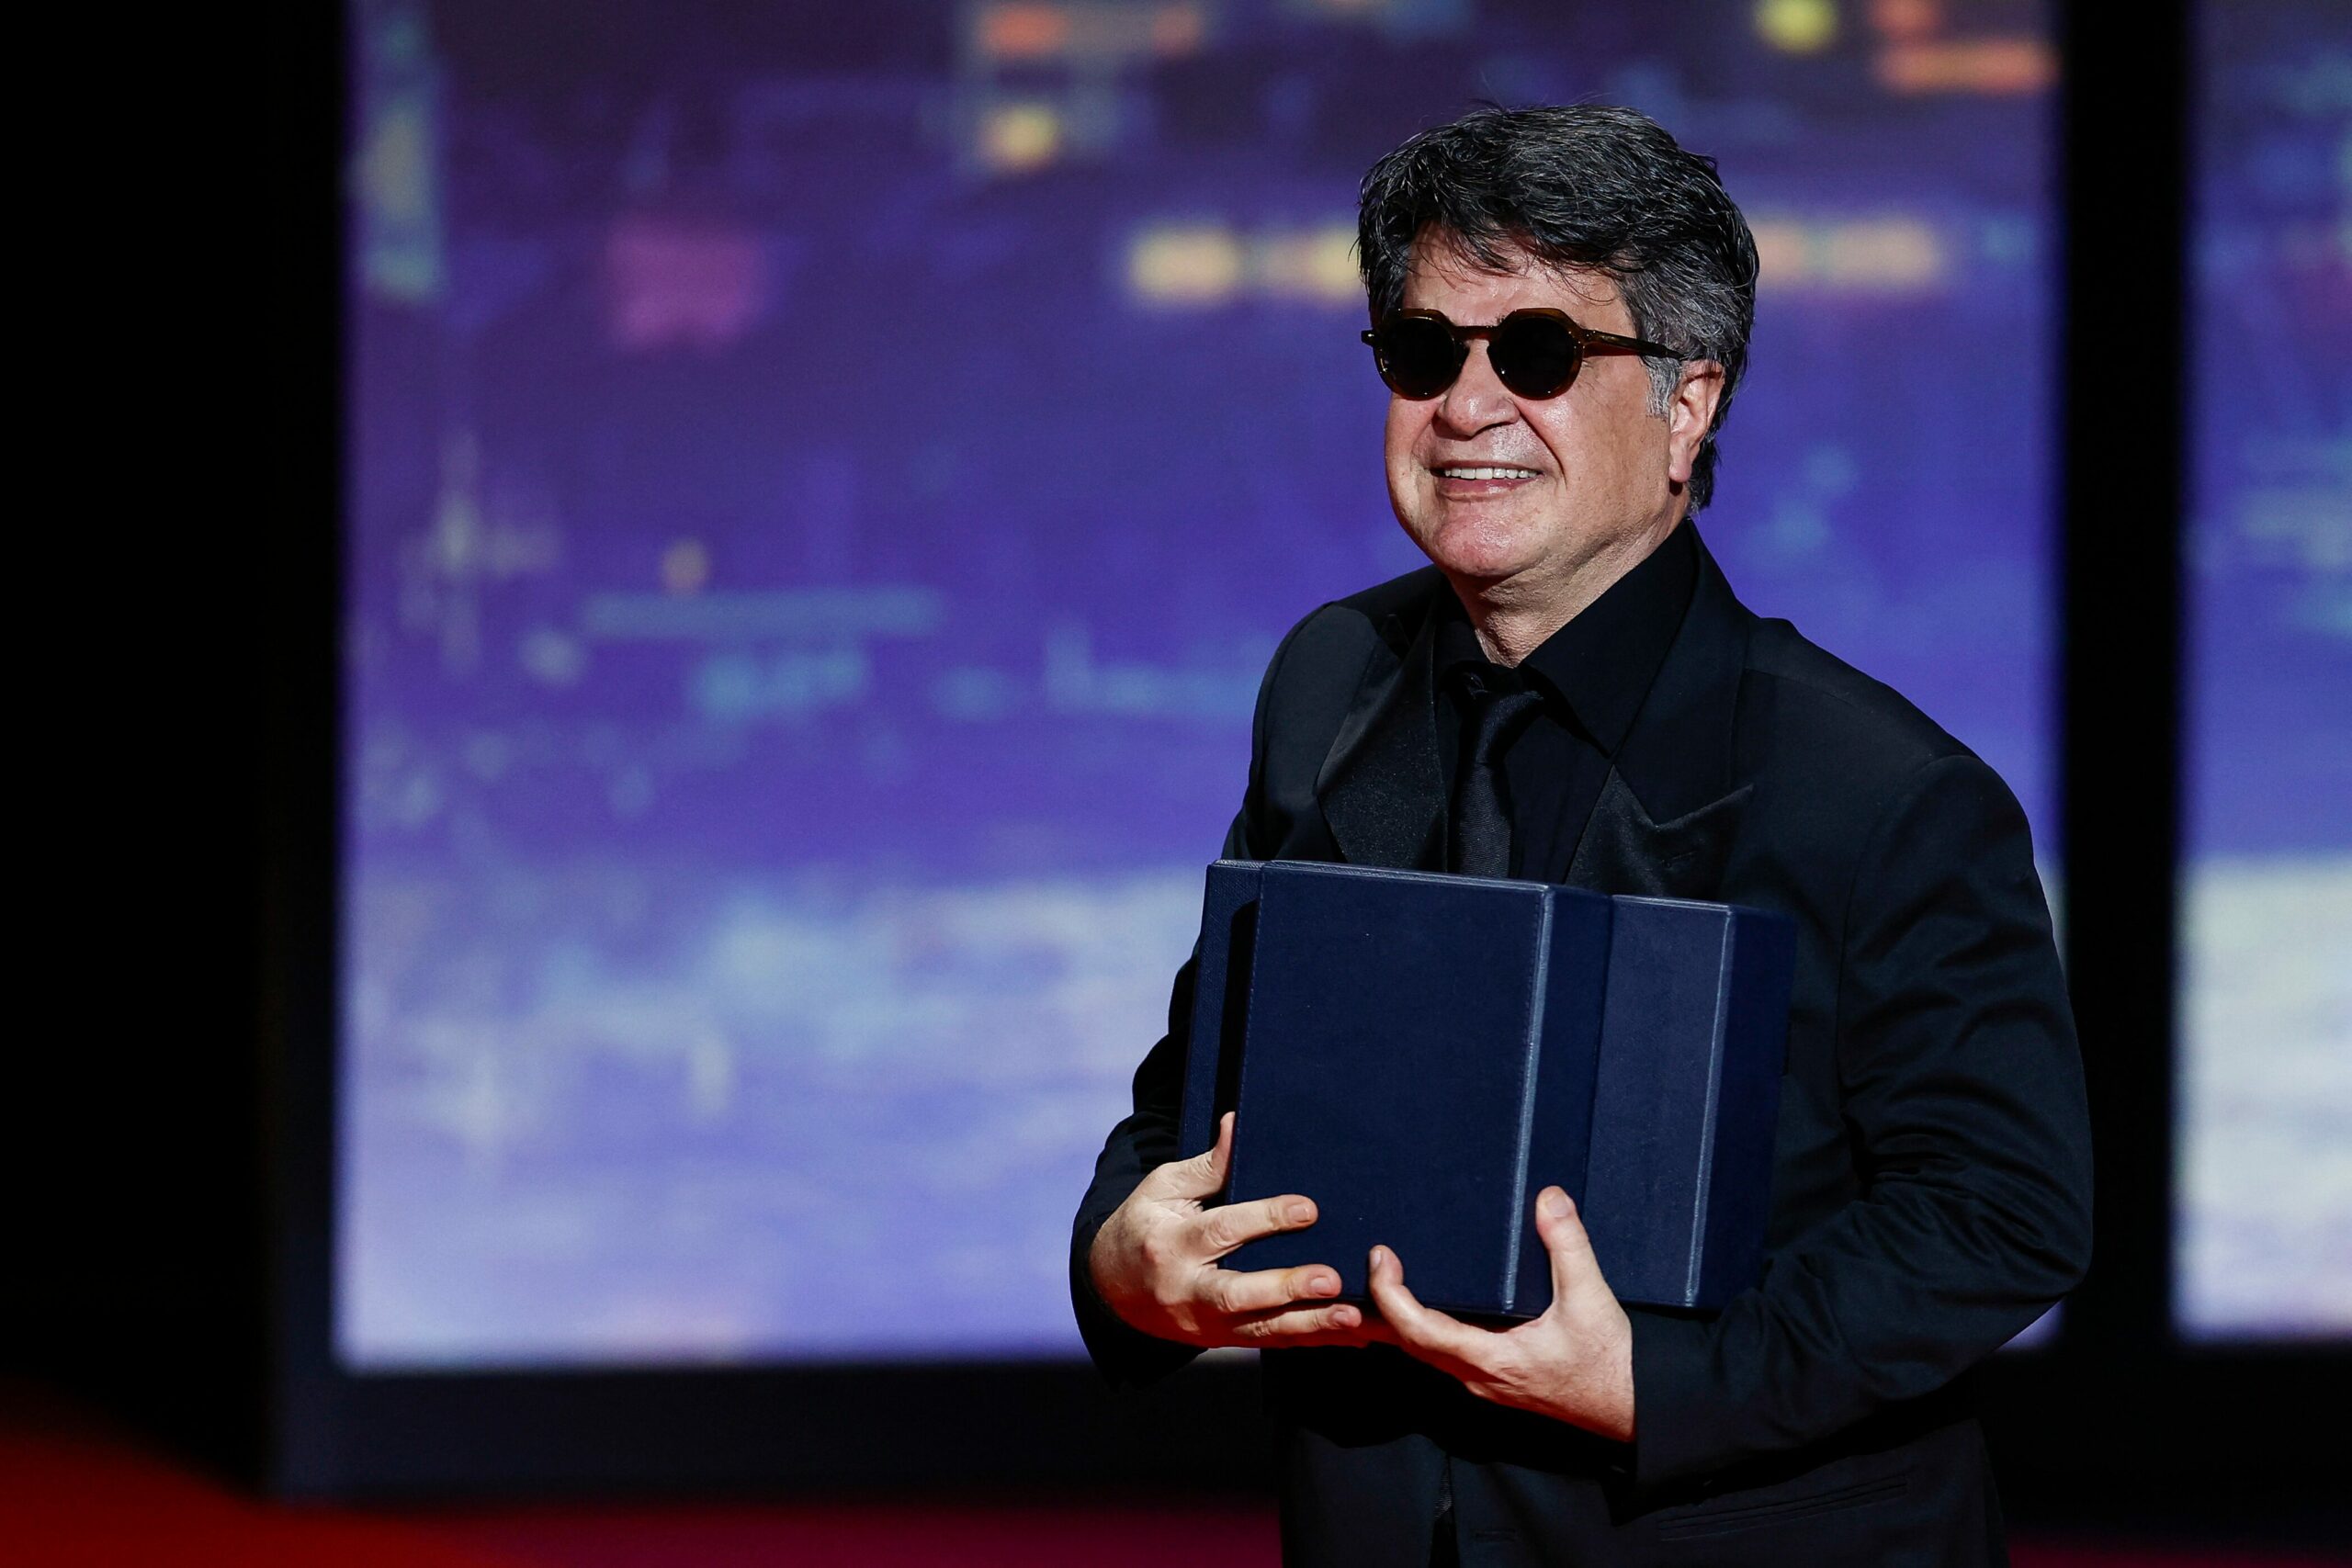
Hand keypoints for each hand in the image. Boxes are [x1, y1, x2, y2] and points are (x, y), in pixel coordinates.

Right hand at [1089, 1113, 1377, 1348]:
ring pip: (1261, 1330)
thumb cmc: (1146, 1224)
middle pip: (1237, 1294)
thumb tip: (1236, 1123)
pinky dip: (1312, 1341)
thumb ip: (1208, 1164)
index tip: (1307, 1209)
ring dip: (1310, 1325)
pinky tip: (1352, 1335)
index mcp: (1171, 1243)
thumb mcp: (1165, 1188)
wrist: (1114, 1286)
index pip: (1221, 1231)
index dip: (1264, 1218)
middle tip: (1330, 1278)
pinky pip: (1271, 1344)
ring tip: (1353, 1317)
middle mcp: (1187, 1289)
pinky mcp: (1224, 1341)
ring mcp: (1205, 1324)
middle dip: (1286, 1287)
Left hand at [1366, 1186, 1635, 1441]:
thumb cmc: (1611, 1363)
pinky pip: (1443, 1355)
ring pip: (1424, 1353)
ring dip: (1399, 1321)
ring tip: (1384, 1281)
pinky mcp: (1495, 1379)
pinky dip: (1422, 1329)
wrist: (1633, 1408)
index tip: (1381, 1259)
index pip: (1419, 1331)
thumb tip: (1548, 1199)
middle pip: (1410, 1344)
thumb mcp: (1591, 1298)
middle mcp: (1479, 1377)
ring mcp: (1485, 1382)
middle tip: (1374, 1261)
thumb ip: (1568, 1245)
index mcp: (1492, 1360)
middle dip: (1382, 1306)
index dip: (1391, 1295)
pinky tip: (1423, 1307)